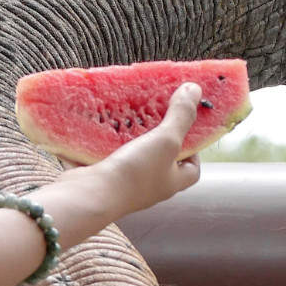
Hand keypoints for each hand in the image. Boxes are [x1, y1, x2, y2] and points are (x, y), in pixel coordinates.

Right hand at [90, 82, 203, 211]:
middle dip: (158, 136)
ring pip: (132, 154)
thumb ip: (181, 116)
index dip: (193, 148)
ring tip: (130, 112)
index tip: (186, 125)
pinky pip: (106, 154)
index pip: (192, 169)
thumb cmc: (135, 173)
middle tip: (155, 111)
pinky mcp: (101, 176)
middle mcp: (150, 185)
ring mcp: (125, 182)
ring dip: (130, 135)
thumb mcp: (166, 140)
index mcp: (171, 181)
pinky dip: (105, 140)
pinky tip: (103, 121)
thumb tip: (196, 89)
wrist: (90, 196)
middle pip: (161, 158)